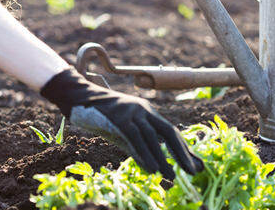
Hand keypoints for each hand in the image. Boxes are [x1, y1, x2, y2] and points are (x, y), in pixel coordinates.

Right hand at [41, 69, 203, 179]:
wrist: (80, 98)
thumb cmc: (102, 117)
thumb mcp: (123, 131)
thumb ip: (139, 146)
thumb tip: (154, 167)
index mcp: (147, 112)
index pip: (170, 131)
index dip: (183, 148)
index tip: (194, 164)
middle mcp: (143, 110)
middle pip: (168, 131)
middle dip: (182, 152)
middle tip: (194, 171)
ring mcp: (131, 112)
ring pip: (152, 137)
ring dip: (162, 158)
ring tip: (171, 176)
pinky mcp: (118, 118)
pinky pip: (135, 138)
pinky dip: (144, 154)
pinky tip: (152, 168)